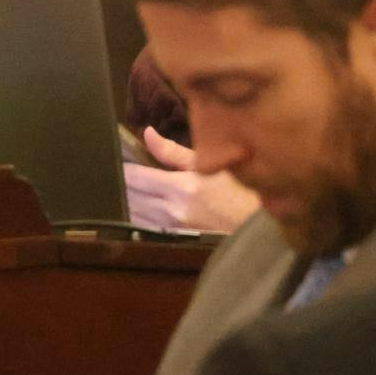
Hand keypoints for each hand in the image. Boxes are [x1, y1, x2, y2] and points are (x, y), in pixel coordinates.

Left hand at [123, 126, 259, 233]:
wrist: (258, 225)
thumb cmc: (237, 190)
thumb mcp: (207, 165)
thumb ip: (172, 152)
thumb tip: (147, 133)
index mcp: (181, 187)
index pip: (135, 178)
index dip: (122, 168)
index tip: (117, 159)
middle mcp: (173, 211)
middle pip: (130, 197)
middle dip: (121, 184)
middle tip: (117, 171)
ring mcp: (173, 229)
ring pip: (134, 215)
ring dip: (127, 201)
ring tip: (127, 188)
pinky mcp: (176, 241)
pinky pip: (146, 229)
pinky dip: (138, 217)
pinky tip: (140, 207)